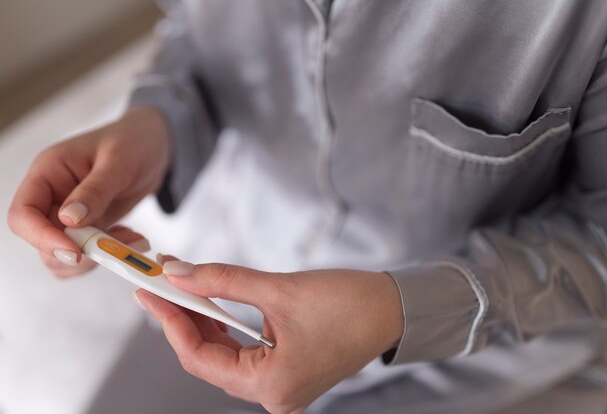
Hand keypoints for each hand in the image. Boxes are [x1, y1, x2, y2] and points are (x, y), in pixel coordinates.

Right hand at [7, 107, 170, 274]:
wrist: (154, 146)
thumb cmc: (134, 142)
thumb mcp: (118, 162)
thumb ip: (95, 191)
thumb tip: (69, 219)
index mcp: (48, 173)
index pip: (23, 214)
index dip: (41, 238)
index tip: (74, 252)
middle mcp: (53, 196)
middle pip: (42, 241)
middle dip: (77, 252)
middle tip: (114, 250)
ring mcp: (70, 214)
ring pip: (64, 254)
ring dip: (97, 257)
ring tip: (132, 239)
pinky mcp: (89, 227)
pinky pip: (89, 252)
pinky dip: (110, 254)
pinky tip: (133, 238)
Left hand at [135, 260, 403, 413]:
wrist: (393, 309)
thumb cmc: (350, 304)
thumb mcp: (279, 289)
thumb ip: (223, 281)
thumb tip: (178, 273)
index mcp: (271, 385)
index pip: (200, 357)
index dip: (170, 321)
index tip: (150, 291)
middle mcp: (273, 395)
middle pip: (209, 358)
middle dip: (184, 319)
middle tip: (160, 285)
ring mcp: (281, 386)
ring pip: (225, 356)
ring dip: (204, 321)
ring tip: (182, 289)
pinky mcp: (287, 371)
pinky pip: (244, 354)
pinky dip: (227, 328)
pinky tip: (212, 304)